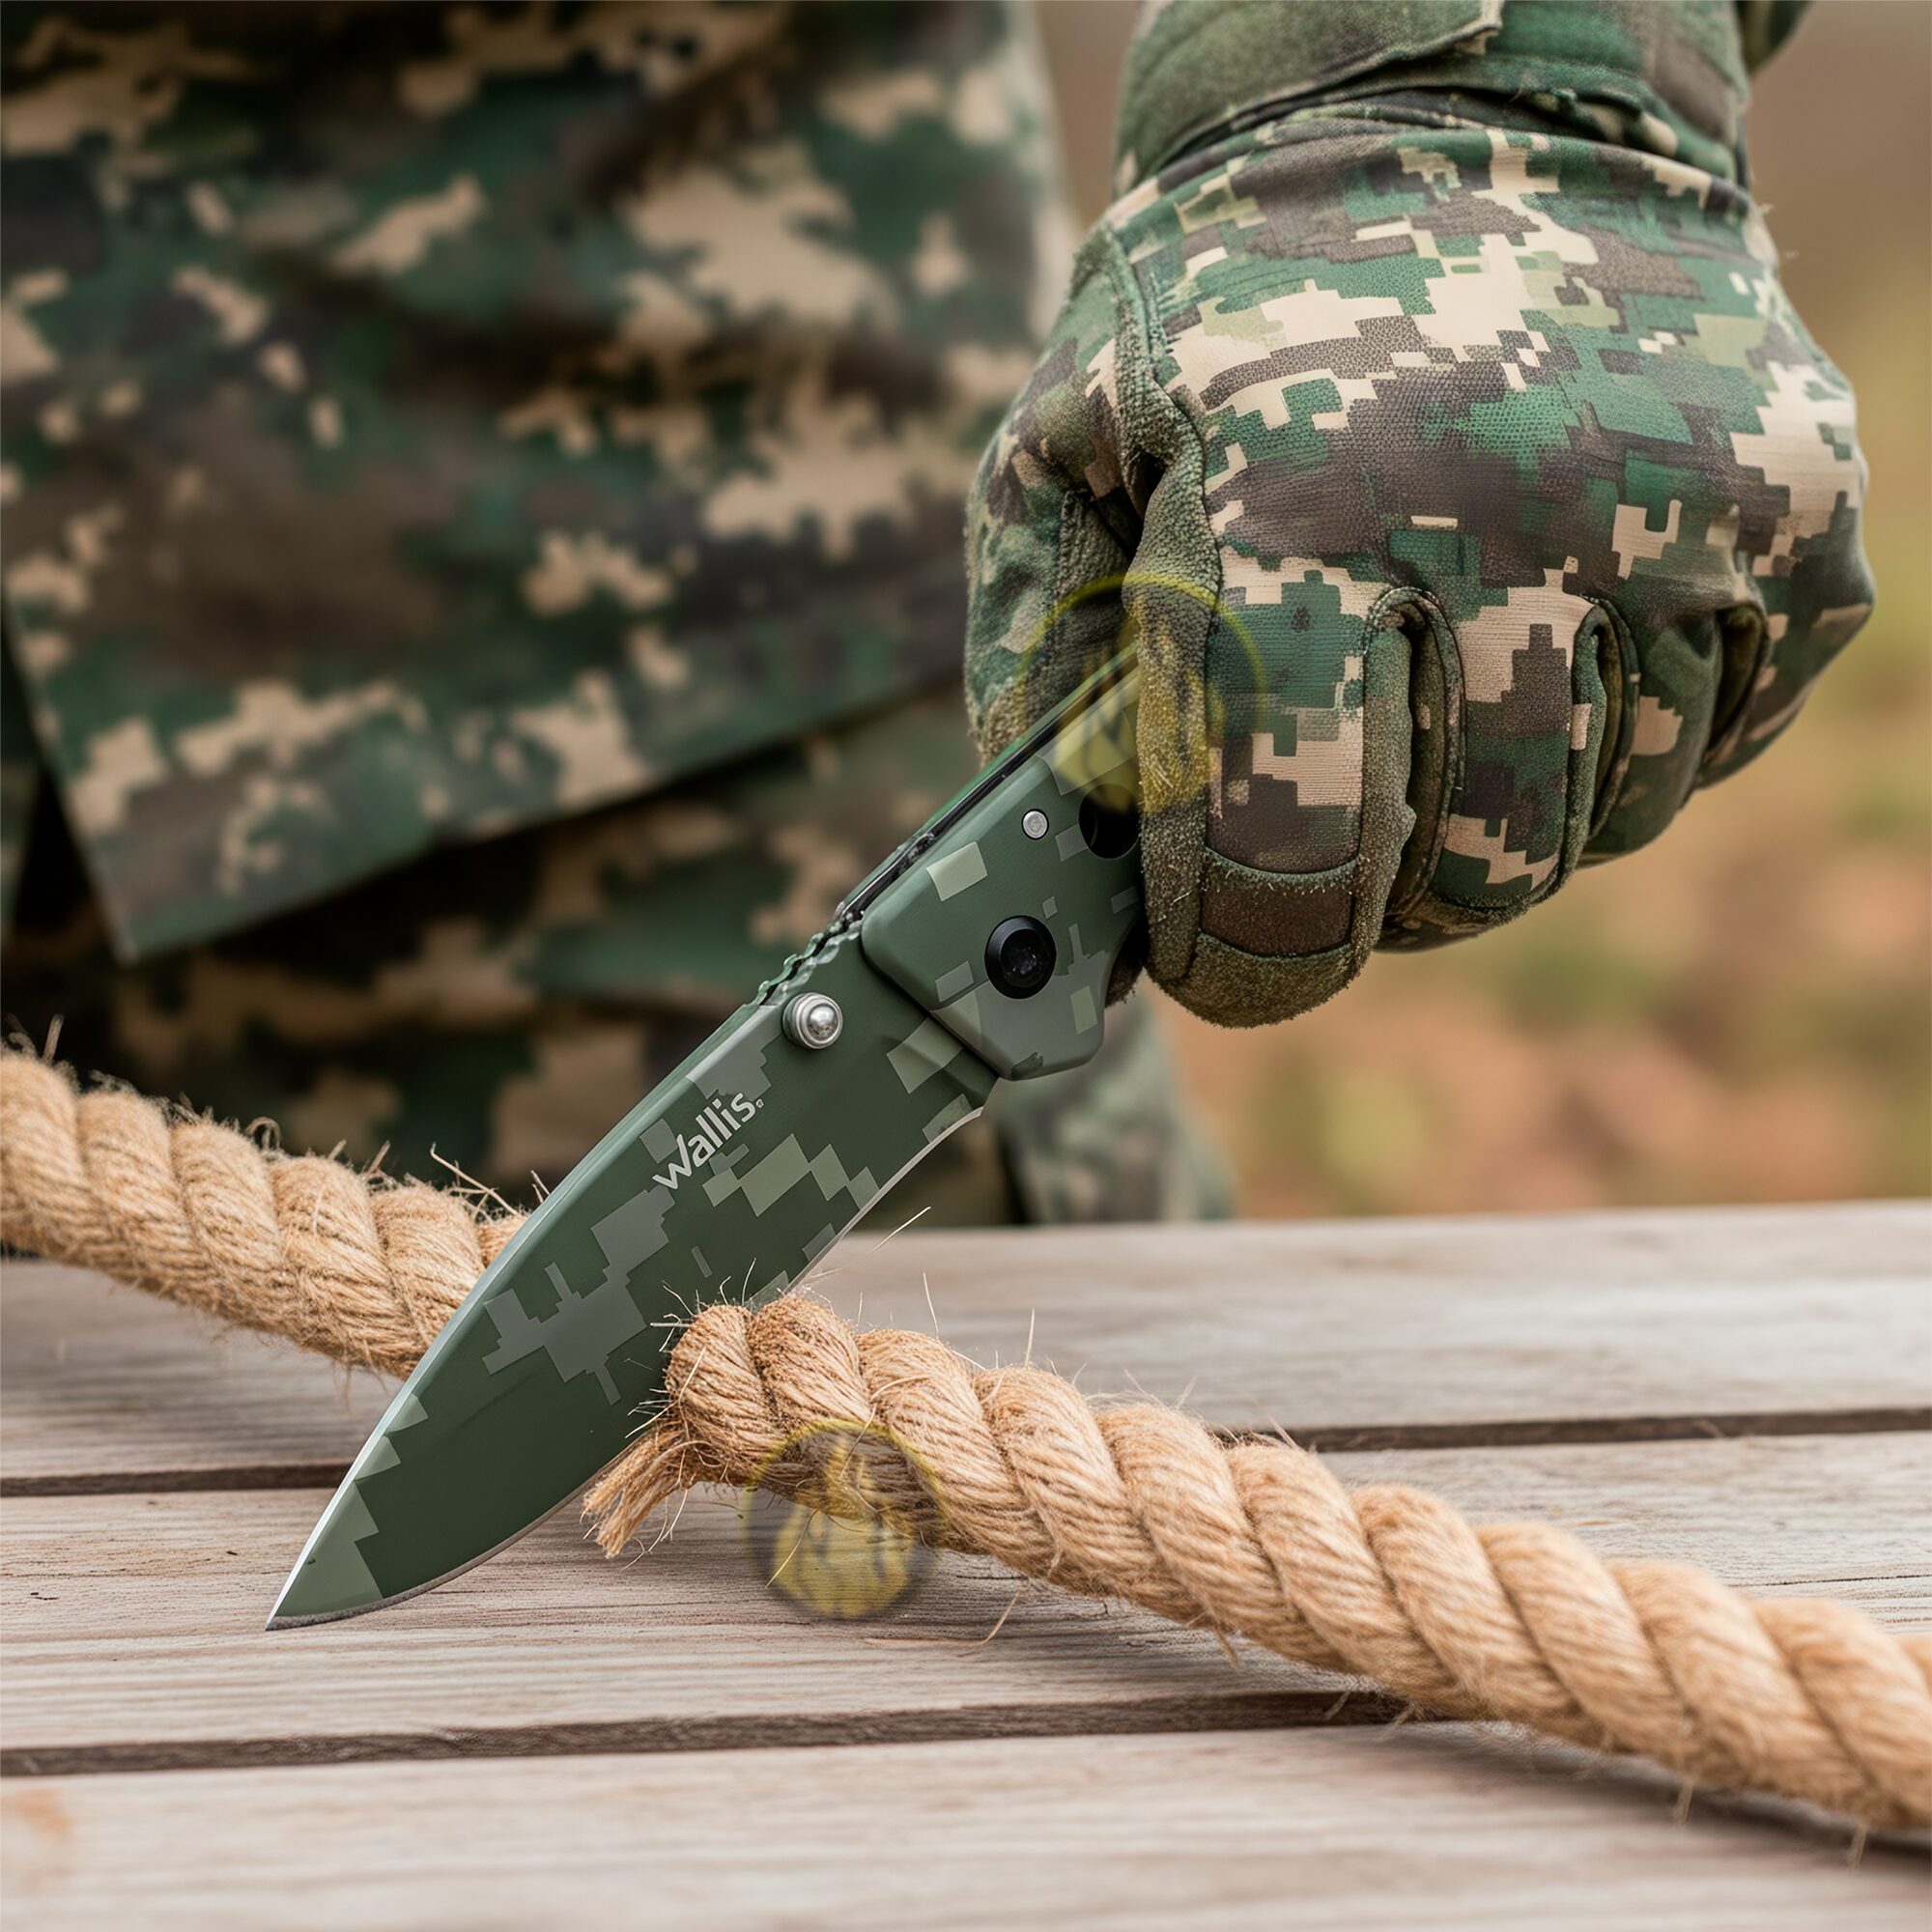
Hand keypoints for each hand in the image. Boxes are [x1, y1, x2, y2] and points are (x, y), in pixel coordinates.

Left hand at [964, 34, 1870, 1026]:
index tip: (1226, 970)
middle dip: (1376, 902)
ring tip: (1437, 715)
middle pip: (1465, 869)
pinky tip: (1553, 646)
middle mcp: (1509, 513)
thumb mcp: (1063, 443)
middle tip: (1331, 839)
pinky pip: (1716, 742)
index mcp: (1293, 504)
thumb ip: (1040, 661)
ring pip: (1601, 823)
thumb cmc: (1226, 306)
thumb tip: (1078, 879)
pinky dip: (1627, 745)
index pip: (1290, 835)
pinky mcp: (1809, 520)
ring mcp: (1686, 514)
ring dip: (1503, 824)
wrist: (1470, 104)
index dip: (1248, 951)